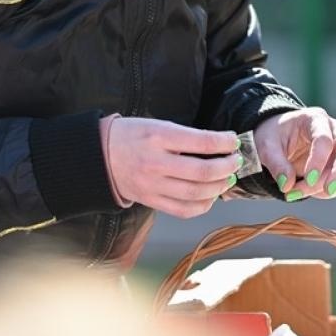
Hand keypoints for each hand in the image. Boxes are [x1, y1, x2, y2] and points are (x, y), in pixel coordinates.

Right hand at [101, 117, 240, 218]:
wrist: (99, 156)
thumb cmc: (131, 136)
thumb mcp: (156, 125)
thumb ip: (185, 137)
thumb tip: (219, 146)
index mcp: (158, 137)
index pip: (201, 141)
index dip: (224, 142)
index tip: (234, 140)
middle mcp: (156, 163)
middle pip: (202, 171)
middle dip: (227, 167)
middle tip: (236, 161)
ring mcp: (153, 185)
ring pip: (196, 193)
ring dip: (219, 187)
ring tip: (228, 178)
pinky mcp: (151, 201)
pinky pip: (184, 210)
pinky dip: (203, 205)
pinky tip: (211, 196)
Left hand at [253, 107, 335, 201]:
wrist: (277, 138)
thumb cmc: (273, 136)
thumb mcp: (266, 145)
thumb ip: (276, 163)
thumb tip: (287, 185)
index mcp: (315, 119)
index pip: (325, 139)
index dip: (318, 160)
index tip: (308, 179)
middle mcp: (333, 132)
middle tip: (327, 190)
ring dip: (323, 187)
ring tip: (295, 192)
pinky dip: (324, 192)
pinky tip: (303, 191)